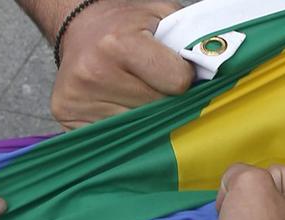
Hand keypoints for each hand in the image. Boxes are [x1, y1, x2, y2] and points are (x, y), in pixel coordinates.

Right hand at [51, 0, 192, 128]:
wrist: (81, 28)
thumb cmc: (127, 25)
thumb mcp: (163, 17)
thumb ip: (191, 40)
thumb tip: (218, 74)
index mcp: (119, 43)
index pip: (177, 83)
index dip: (183, 79)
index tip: (175, 72)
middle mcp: (94, 72)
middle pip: (159, 109)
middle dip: (167, 101)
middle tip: (157, 86)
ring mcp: (78, 98)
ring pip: (138, 128)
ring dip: (147, 119)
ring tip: (137, 95)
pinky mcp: (66, 116)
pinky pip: (114, 136)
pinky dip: (125, 129)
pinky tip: (121, 107)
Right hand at [195, 164, 284, 219]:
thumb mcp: (250, 184)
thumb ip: (240, 171)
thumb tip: (231, 186)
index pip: (284, 173)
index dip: (261, 178)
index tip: (254, 200)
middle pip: (262, 192)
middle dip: (240, 197)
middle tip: (236, 215)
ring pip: (244, 213)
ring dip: (228, 216)